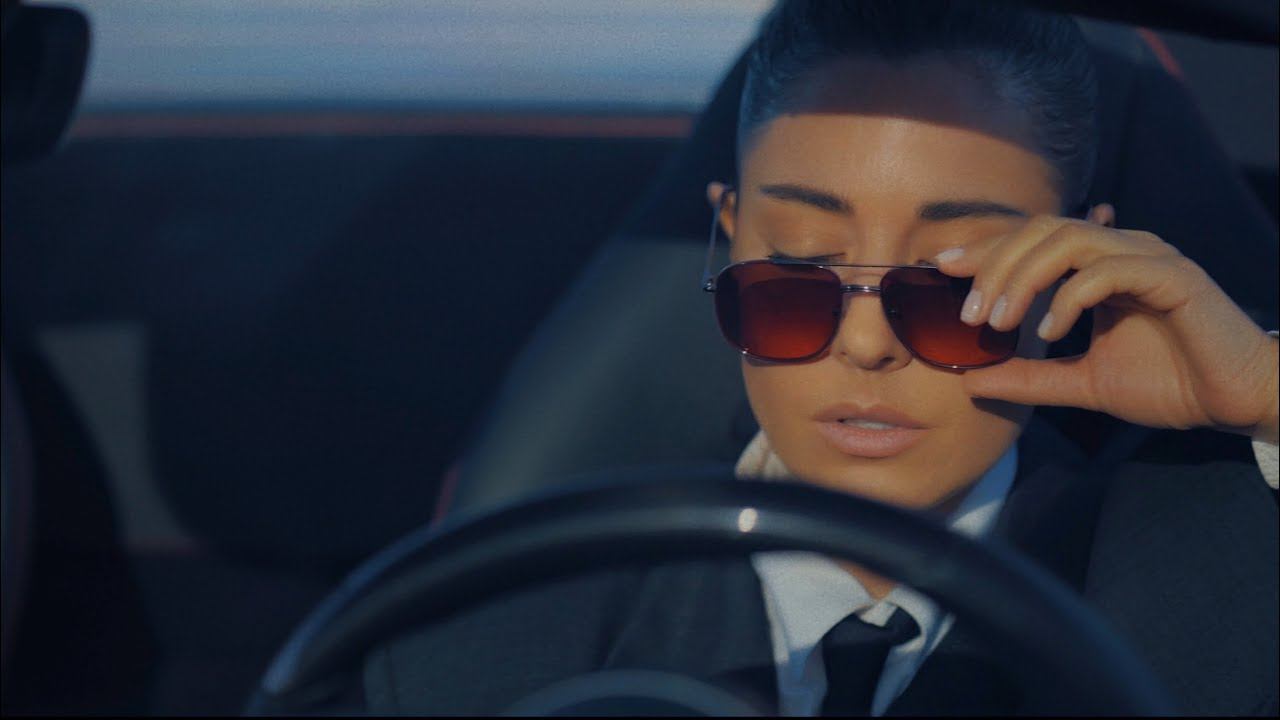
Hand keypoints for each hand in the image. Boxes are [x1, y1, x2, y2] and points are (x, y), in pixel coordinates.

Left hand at [932, 207, 1279, 443]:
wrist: (1234, 400)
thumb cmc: (1168, 383)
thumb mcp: (1082, 382)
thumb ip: (1030, 378)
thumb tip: (970, 381)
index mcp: (1098, 265)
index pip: (1031, 238)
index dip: (985, 248)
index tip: (941, 268)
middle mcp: (1121, 250)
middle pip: (1042, 228)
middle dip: (995, 264)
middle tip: (968, 314)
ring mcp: (1148, 258)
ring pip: (1070, 238)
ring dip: (1024, 276)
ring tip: (999, 321)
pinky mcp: (1173, 277)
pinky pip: (1109, 269)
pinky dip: (1070, 297)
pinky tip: (1050, 332)